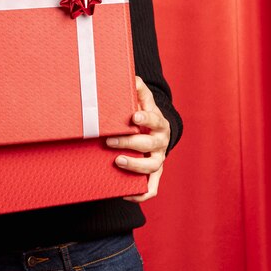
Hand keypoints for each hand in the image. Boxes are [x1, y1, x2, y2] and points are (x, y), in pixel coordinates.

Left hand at [106, 76, 170, 201]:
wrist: (157, 132)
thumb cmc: (145, 113)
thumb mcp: (143, 99)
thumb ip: (138, 89)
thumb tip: (132, 76)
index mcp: (158, 122)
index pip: (154, 119)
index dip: (145, 118)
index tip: (133, 116)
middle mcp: (161, 142)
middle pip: (149, 144)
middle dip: (129, 143)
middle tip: (110, 140)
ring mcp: (158, 159)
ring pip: (152, 166)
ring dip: (135, 166)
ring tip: (117, 161)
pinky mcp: (155, 174)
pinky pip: (151, 188)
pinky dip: (140, 194)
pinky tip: (124, 194)